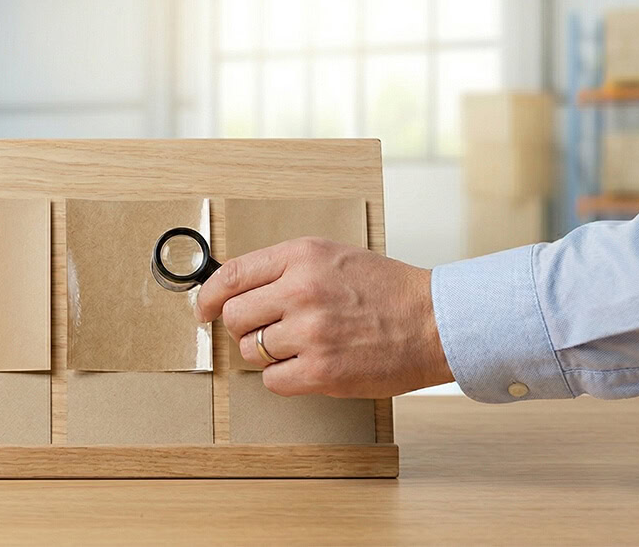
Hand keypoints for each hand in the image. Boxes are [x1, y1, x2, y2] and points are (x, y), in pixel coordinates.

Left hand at [196, 237, 452, 398]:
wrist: (434, 322)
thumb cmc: (386, 291)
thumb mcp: (331, 258)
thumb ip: (284, 268)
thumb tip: (232, 289)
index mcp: (301, 257)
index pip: (231, 276)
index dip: (209, 297)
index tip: (204, 309)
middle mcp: (301, 291)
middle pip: (235, 318)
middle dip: (245, 327)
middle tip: (269, 330)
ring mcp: (310, 333)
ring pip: (250, 351)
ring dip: (267, 354)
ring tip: (300, 346)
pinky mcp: (320, 372)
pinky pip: (271, 380)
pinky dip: (284, 377)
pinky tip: (308, 365)